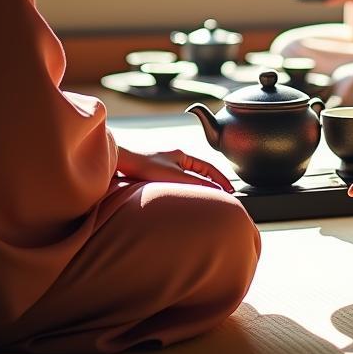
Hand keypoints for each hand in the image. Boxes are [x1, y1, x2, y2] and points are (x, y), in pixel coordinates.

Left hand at [116, 147, 234, 192]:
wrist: (122, 161)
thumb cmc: (145, 165)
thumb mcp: (175, 176)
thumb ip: (196, 184)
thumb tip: (216, 191)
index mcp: (182, 155)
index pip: (208, 167)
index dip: (221, 179)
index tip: (231, 190)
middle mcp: (175, 158)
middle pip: (200, 171)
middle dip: (212, 182)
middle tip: (223, 195)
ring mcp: (165, 164)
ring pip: (188, 176)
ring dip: (198, 185)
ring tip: (206, 198)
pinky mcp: (154, 172)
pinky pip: (176, 180)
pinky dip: (185, 187)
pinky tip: (182, 196)